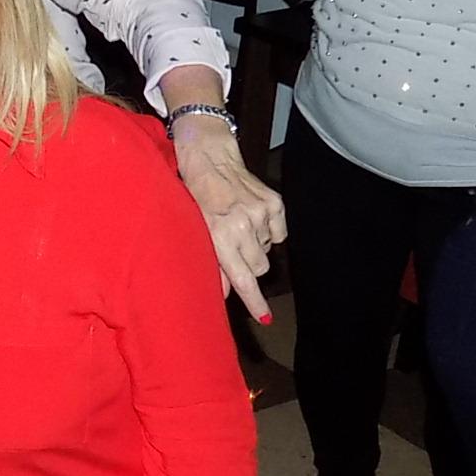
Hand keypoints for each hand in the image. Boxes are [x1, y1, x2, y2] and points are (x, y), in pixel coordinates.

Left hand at [170, 119, 286, 320]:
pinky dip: (268, 231)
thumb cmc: (196, 196)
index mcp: (220, 235)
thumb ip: (212, 264)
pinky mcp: (275, 203)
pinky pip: (279, 234)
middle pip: (259, 268)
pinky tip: (252, 217)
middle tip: (235, 250)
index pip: (242, 278)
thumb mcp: (196, 231)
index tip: (265, 318)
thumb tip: (224, 295)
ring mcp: (261, 213)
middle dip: (249, 266)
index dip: (254, 301)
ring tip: (238, 225)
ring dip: (255, 245)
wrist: (210, 157)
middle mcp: (243, 226)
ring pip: (268, 251)